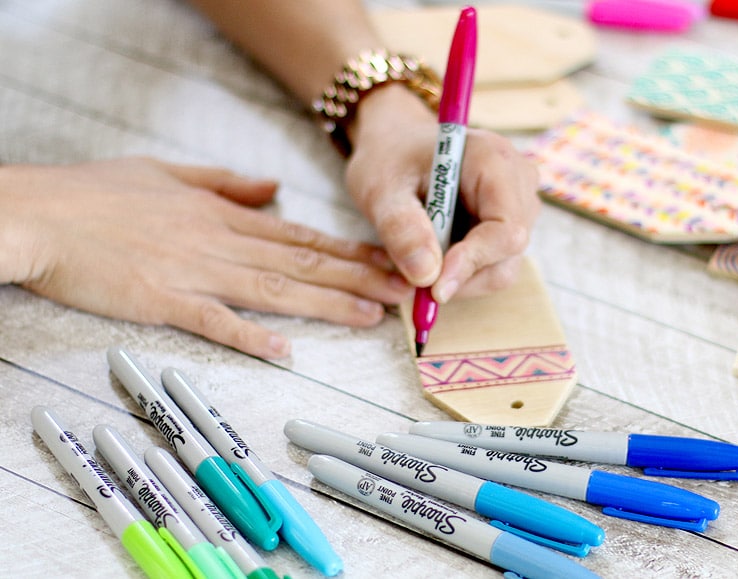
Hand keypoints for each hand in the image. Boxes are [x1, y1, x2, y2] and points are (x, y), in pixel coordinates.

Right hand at [0, 158, 411, 357]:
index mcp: (223, 215)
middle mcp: (221, 242)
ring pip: (275, 290)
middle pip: (302, 262)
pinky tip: (288, 353)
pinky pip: (217, 322)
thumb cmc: (96, 193)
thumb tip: (270, 188)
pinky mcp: (163, 301)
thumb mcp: (167, 173)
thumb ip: (224, 183)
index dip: (348, 250)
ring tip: (370, 316)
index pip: (300, 236)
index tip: (386, 259)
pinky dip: (254, 337)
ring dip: (326, 304)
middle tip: (402, 292)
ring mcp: (195, 272)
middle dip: (357, 277)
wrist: (40, 214)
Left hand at [345, 84, 540, 302]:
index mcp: (493, 160)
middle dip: (462, 275)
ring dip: (460, 277)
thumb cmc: (389, 159)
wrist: (397, 144)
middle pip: (508, 252)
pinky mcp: (509, 222)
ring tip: (417, 263)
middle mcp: (518, 180)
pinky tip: (432, 256)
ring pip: (502, 266)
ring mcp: (519, 202)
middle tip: (416, 282)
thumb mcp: (381, 190)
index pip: (505, 228)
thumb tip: (426, 276)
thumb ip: (401, 229)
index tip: (434, 287)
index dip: (473, 262)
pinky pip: (494, 264)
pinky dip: (461, 272)